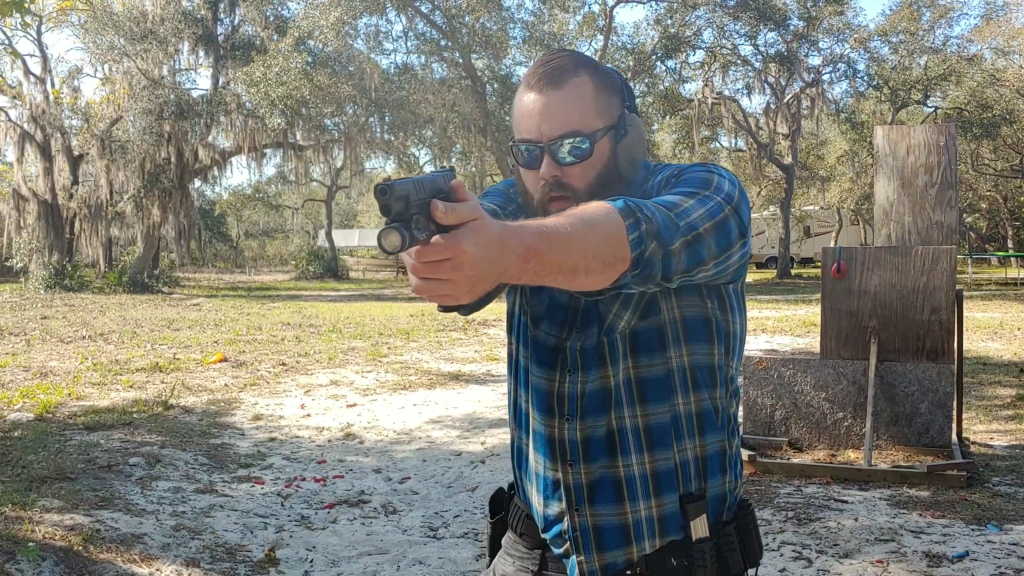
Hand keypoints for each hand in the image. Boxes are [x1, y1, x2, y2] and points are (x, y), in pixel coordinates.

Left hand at [400, 179, 509, 306]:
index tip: (410, 240)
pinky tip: (428, 275)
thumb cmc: (485, 231)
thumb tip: (433, 206)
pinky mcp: (462, 298)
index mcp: (461, 246)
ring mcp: (462, 287)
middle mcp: (461, 270)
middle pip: (418, 270)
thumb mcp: (473, 212)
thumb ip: (452, 207)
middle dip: (408, 259)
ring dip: (413, 275)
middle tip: (408, 251)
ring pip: (421, 287)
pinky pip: (432, 297)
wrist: (508, 255)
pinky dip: (425, 287)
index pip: (421, 252)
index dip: (410, 246)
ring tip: (416, 263)